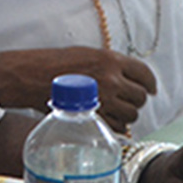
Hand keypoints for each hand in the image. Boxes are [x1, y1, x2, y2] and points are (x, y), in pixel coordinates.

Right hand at [0, 46, 156, 125]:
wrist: (32, 77)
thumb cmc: (56, 64)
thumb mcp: (87, 55)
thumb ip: (110, 66)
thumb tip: (128, 77)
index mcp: (111, 60)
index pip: (144, 74)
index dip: (149, 84)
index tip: (149, 89)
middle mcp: (112, 79)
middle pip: (140, 97)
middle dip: (135, 101)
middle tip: (126, 102)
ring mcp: (105, 100)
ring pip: (132, 114)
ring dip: (127, 115)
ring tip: (114, 112)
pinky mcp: (95, 118)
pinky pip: (118, 128)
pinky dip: (115, 127)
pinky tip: (106, 122)